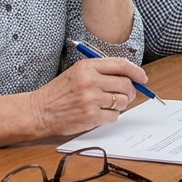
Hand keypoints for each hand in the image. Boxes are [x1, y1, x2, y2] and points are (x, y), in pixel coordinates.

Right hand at [30, 56, 147, 136]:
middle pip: (126, 85)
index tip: (142, 78)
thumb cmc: (59, 92)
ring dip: (120, 105)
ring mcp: (91, 99)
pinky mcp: (91, 116)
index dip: (136, 71)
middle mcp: (90, 81)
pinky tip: (100, 114)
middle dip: (130, 92)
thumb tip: (130, 77)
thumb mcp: (77, 72)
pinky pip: (114, 116)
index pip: (121, 65)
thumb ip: (101, 72)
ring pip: (123, 102)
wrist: (39, 111)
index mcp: (87, 66)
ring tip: (107, 105)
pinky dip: (111, 116)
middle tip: (126, 96)